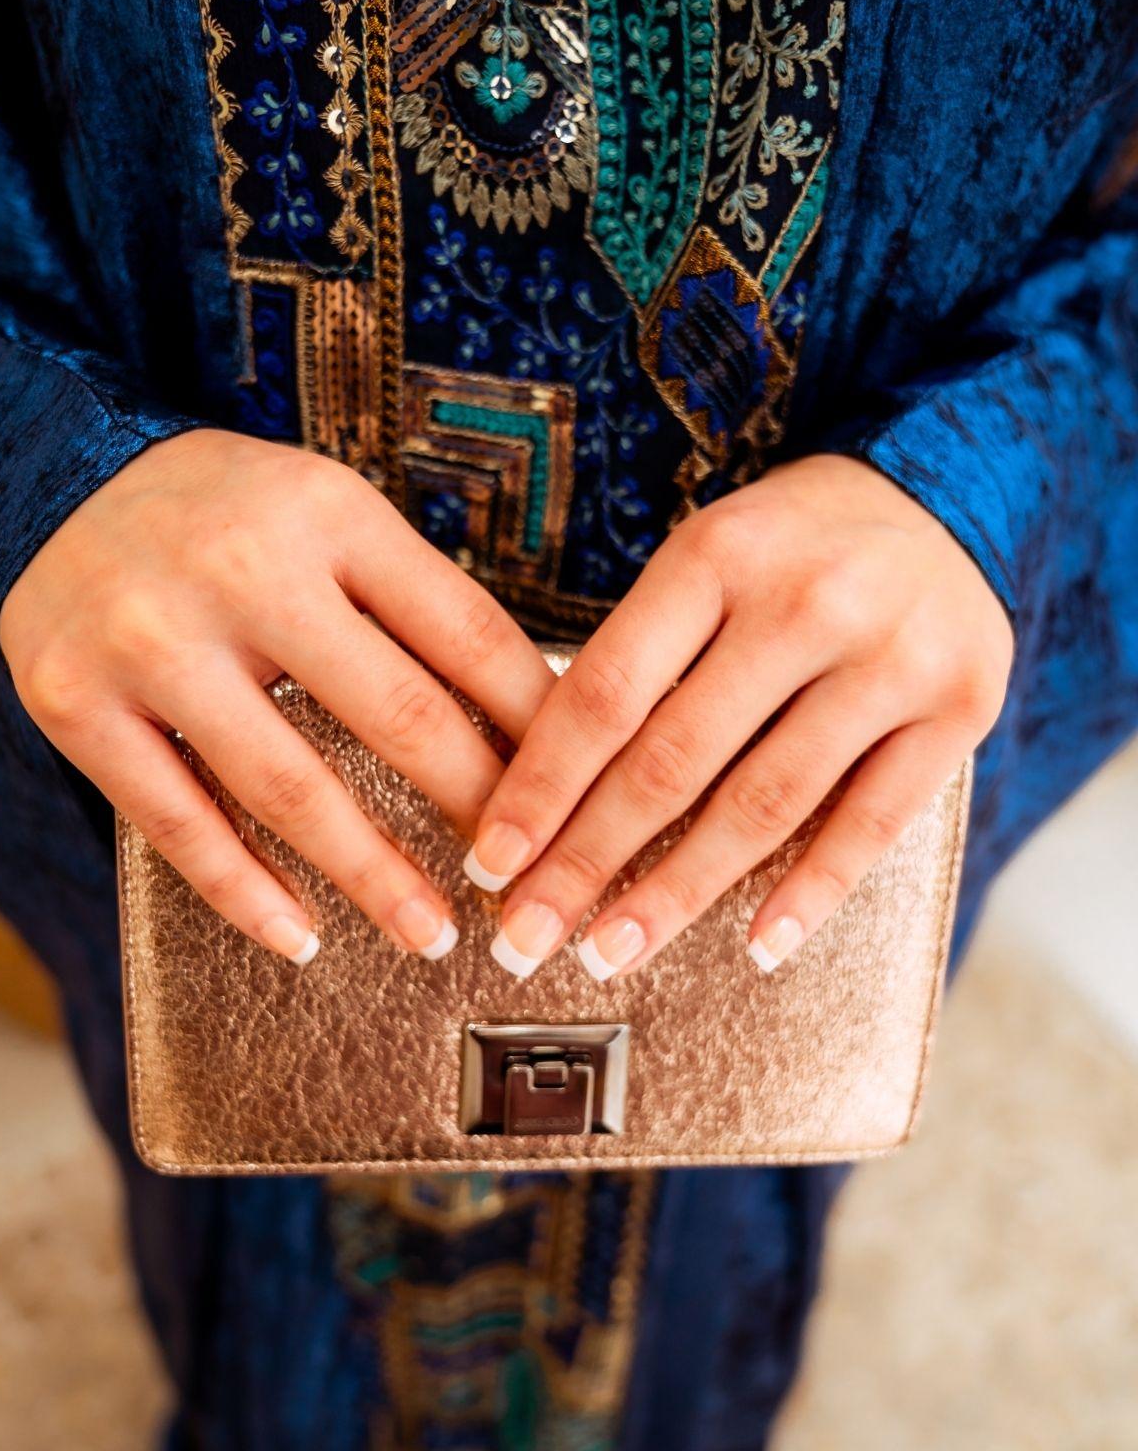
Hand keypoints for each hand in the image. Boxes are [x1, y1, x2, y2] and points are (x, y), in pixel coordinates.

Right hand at [0, 428, 552, 962]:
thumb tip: (532, 715)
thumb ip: (414, 602)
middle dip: (476, 812)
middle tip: (522, 881)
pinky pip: (179, 823)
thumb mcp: (329, 513)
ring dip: (373, 877)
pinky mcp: (77, 705)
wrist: (56, 479)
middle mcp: (242, 571)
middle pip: (395, 713)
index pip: (463, 633)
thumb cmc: (226, 515)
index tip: (577, 793)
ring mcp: (152, 642)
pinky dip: (246, 891)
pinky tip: (301, 935)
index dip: (534, 724)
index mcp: (328, 514)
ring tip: (430, 933)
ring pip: (290, 789)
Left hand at [465, 454, 1012, 978]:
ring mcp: (890, 659)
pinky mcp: (958, 709)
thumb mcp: (706, 564)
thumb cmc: (793, 549)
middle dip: (588, 862)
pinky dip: (811, 893)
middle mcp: (806, 604)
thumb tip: (544, 800)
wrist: (947, 500)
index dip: (541, 788)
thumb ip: (640, 662)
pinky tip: (757, 945)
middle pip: (673, 761)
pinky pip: (872, 822)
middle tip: (530, 936)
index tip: (493, 864)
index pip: (607, 693)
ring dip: (679, 893)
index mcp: (718, 558)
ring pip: (764, 804)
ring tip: (613, 950)